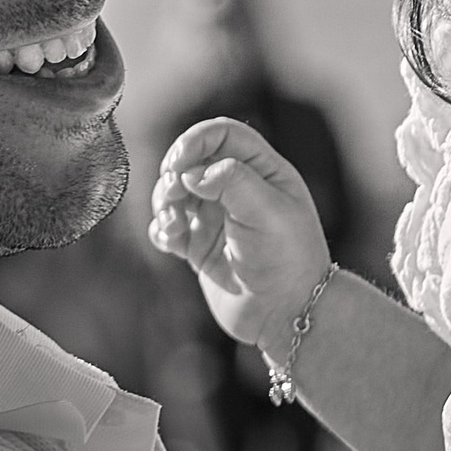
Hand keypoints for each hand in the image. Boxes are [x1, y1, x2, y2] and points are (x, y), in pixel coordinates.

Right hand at [148, 118, 331, 349]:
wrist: (288, 315)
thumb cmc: (288, 260)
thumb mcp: (268, 212)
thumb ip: (232, 181)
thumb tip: (193, 172)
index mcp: (263, 172)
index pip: (223, 135)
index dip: (196, 141)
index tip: (179, 164)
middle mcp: (238, 190)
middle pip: (192, 161)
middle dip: (174, 174)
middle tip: (173, 196)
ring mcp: (217, 218)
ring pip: (175, 193)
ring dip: (164, 203)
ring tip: (174, 226)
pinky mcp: (200, 247)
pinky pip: (168, 227)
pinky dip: (161, 229)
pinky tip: (170, 241)